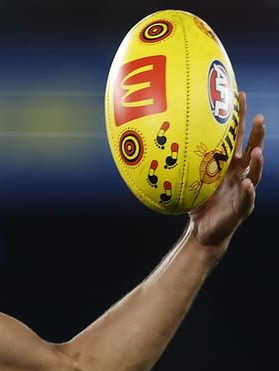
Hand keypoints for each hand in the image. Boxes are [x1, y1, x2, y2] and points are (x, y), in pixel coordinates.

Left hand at [189, 91, 265, 251]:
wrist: (203, 231)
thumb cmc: (196, 202)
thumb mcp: (188, 179)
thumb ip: (179, 163)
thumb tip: (154, 143)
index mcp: (229, 165)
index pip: (236, 137)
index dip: (240, 118)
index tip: (240, 96)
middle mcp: (240, 174)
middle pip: (252, 148)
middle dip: (257, 134)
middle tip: (260, 117)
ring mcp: (244, 189)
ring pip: (255, 172)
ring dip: (257, 161)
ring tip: (256, 151)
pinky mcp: (243, 207)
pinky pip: (247, 198)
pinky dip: (249, 191)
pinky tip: (249, 184)